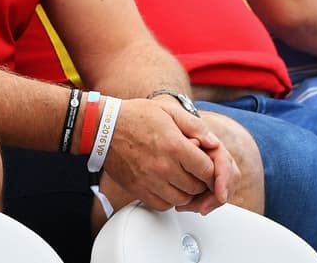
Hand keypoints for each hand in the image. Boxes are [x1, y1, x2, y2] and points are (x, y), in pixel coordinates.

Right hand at [101, 98, 234, 211]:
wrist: (102, 126)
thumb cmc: (134, 116)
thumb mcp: (168, 111)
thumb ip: (195, 126)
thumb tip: (214, 143)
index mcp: (175, 146)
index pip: (208, 171)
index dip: (212, 171)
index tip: (207, 167)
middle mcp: (164, 167)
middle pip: (197, 188)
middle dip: (200, 181)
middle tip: (194, 171)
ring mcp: (150, 181)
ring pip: (182, 200)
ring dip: (185, 192)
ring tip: (180, 178)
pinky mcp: (138, 190)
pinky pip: (163, 205)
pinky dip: (169, 199)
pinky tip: (166, 185)